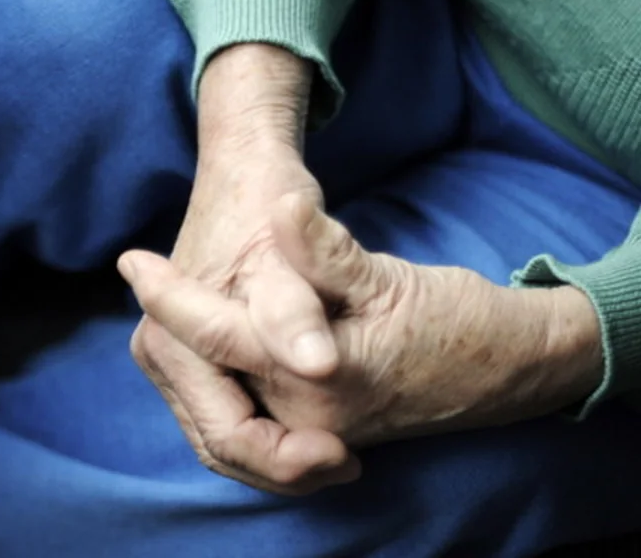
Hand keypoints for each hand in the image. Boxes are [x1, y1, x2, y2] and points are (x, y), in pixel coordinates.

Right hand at [124, 44, 358, 494]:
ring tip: (342, 452)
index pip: (230, 435)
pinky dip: (273, 432)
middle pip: (224, 446)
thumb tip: (316, 364)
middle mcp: (159, 356)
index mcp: (169, 342)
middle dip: (287, 465)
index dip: (291, 457)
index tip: (349, 454)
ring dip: (282, 456)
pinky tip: (319, 431)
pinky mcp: (193, 358)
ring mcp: (173, 360)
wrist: (245, 173)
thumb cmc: (264, 208)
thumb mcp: (285, 260)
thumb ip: (293, 314)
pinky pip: (230, 417)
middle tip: (352, 462)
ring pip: (227, 440)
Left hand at [124, 194, 604, 448]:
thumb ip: (326, 250)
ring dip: (187, 369)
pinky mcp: (316, 431)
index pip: (217, 338)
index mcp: (314, 382)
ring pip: (216, 417)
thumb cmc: (453, 321)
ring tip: (167, 311)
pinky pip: (244, 422)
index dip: (170, 297)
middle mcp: (304, 419)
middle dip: (170, 339)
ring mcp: (309, 432)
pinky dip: (216, 386)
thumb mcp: (386, 277)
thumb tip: (288, 209)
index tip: (134, 261)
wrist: (506, 364)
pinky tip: (207, 349)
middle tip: (147, 282)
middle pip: (201, 394)